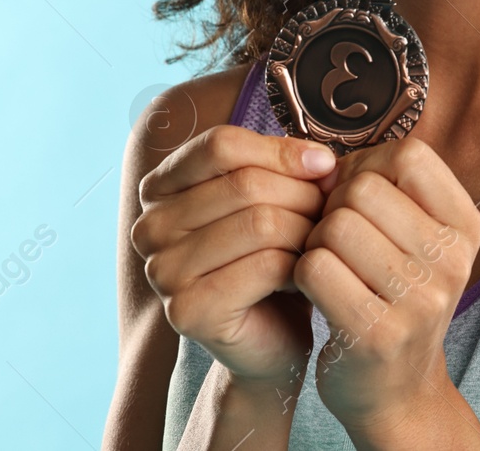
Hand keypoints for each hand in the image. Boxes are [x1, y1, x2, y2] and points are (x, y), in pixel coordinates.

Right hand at [132, 124, 336, 386]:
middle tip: (330, 213)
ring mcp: (162, 272)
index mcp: (161, 188)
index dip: (281, 151)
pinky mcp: (187, 311)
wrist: (274, 334)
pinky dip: (301, 266)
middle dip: (304, 195)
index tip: (325, 165)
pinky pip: (266, 265)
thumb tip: (320, 160)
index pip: (221, 145)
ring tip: (320, 242)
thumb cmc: (276, 255)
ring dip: (307, 230)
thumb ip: (286, 166)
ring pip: (260, 222)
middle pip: (245, 183)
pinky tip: (306, 276)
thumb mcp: (277, 195)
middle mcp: (150, 228)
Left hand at [294, 136, 479, 433]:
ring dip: (315, 241)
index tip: (356, 193)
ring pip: (335, 226)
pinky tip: (316, 289)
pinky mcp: (376, 333)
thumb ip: (389, 190)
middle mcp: (453, 260)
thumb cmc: (394, 295)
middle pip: (364, 189)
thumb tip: (328, 158)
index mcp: (466, 226)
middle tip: (334, 236)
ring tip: (326, 262)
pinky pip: (315, 269)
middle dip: (334, 205)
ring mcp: (420, 299)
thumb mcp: (418, 240)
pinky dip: (301, 273)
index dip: (368, 165)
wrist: (395, 388)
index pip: (409, 155)